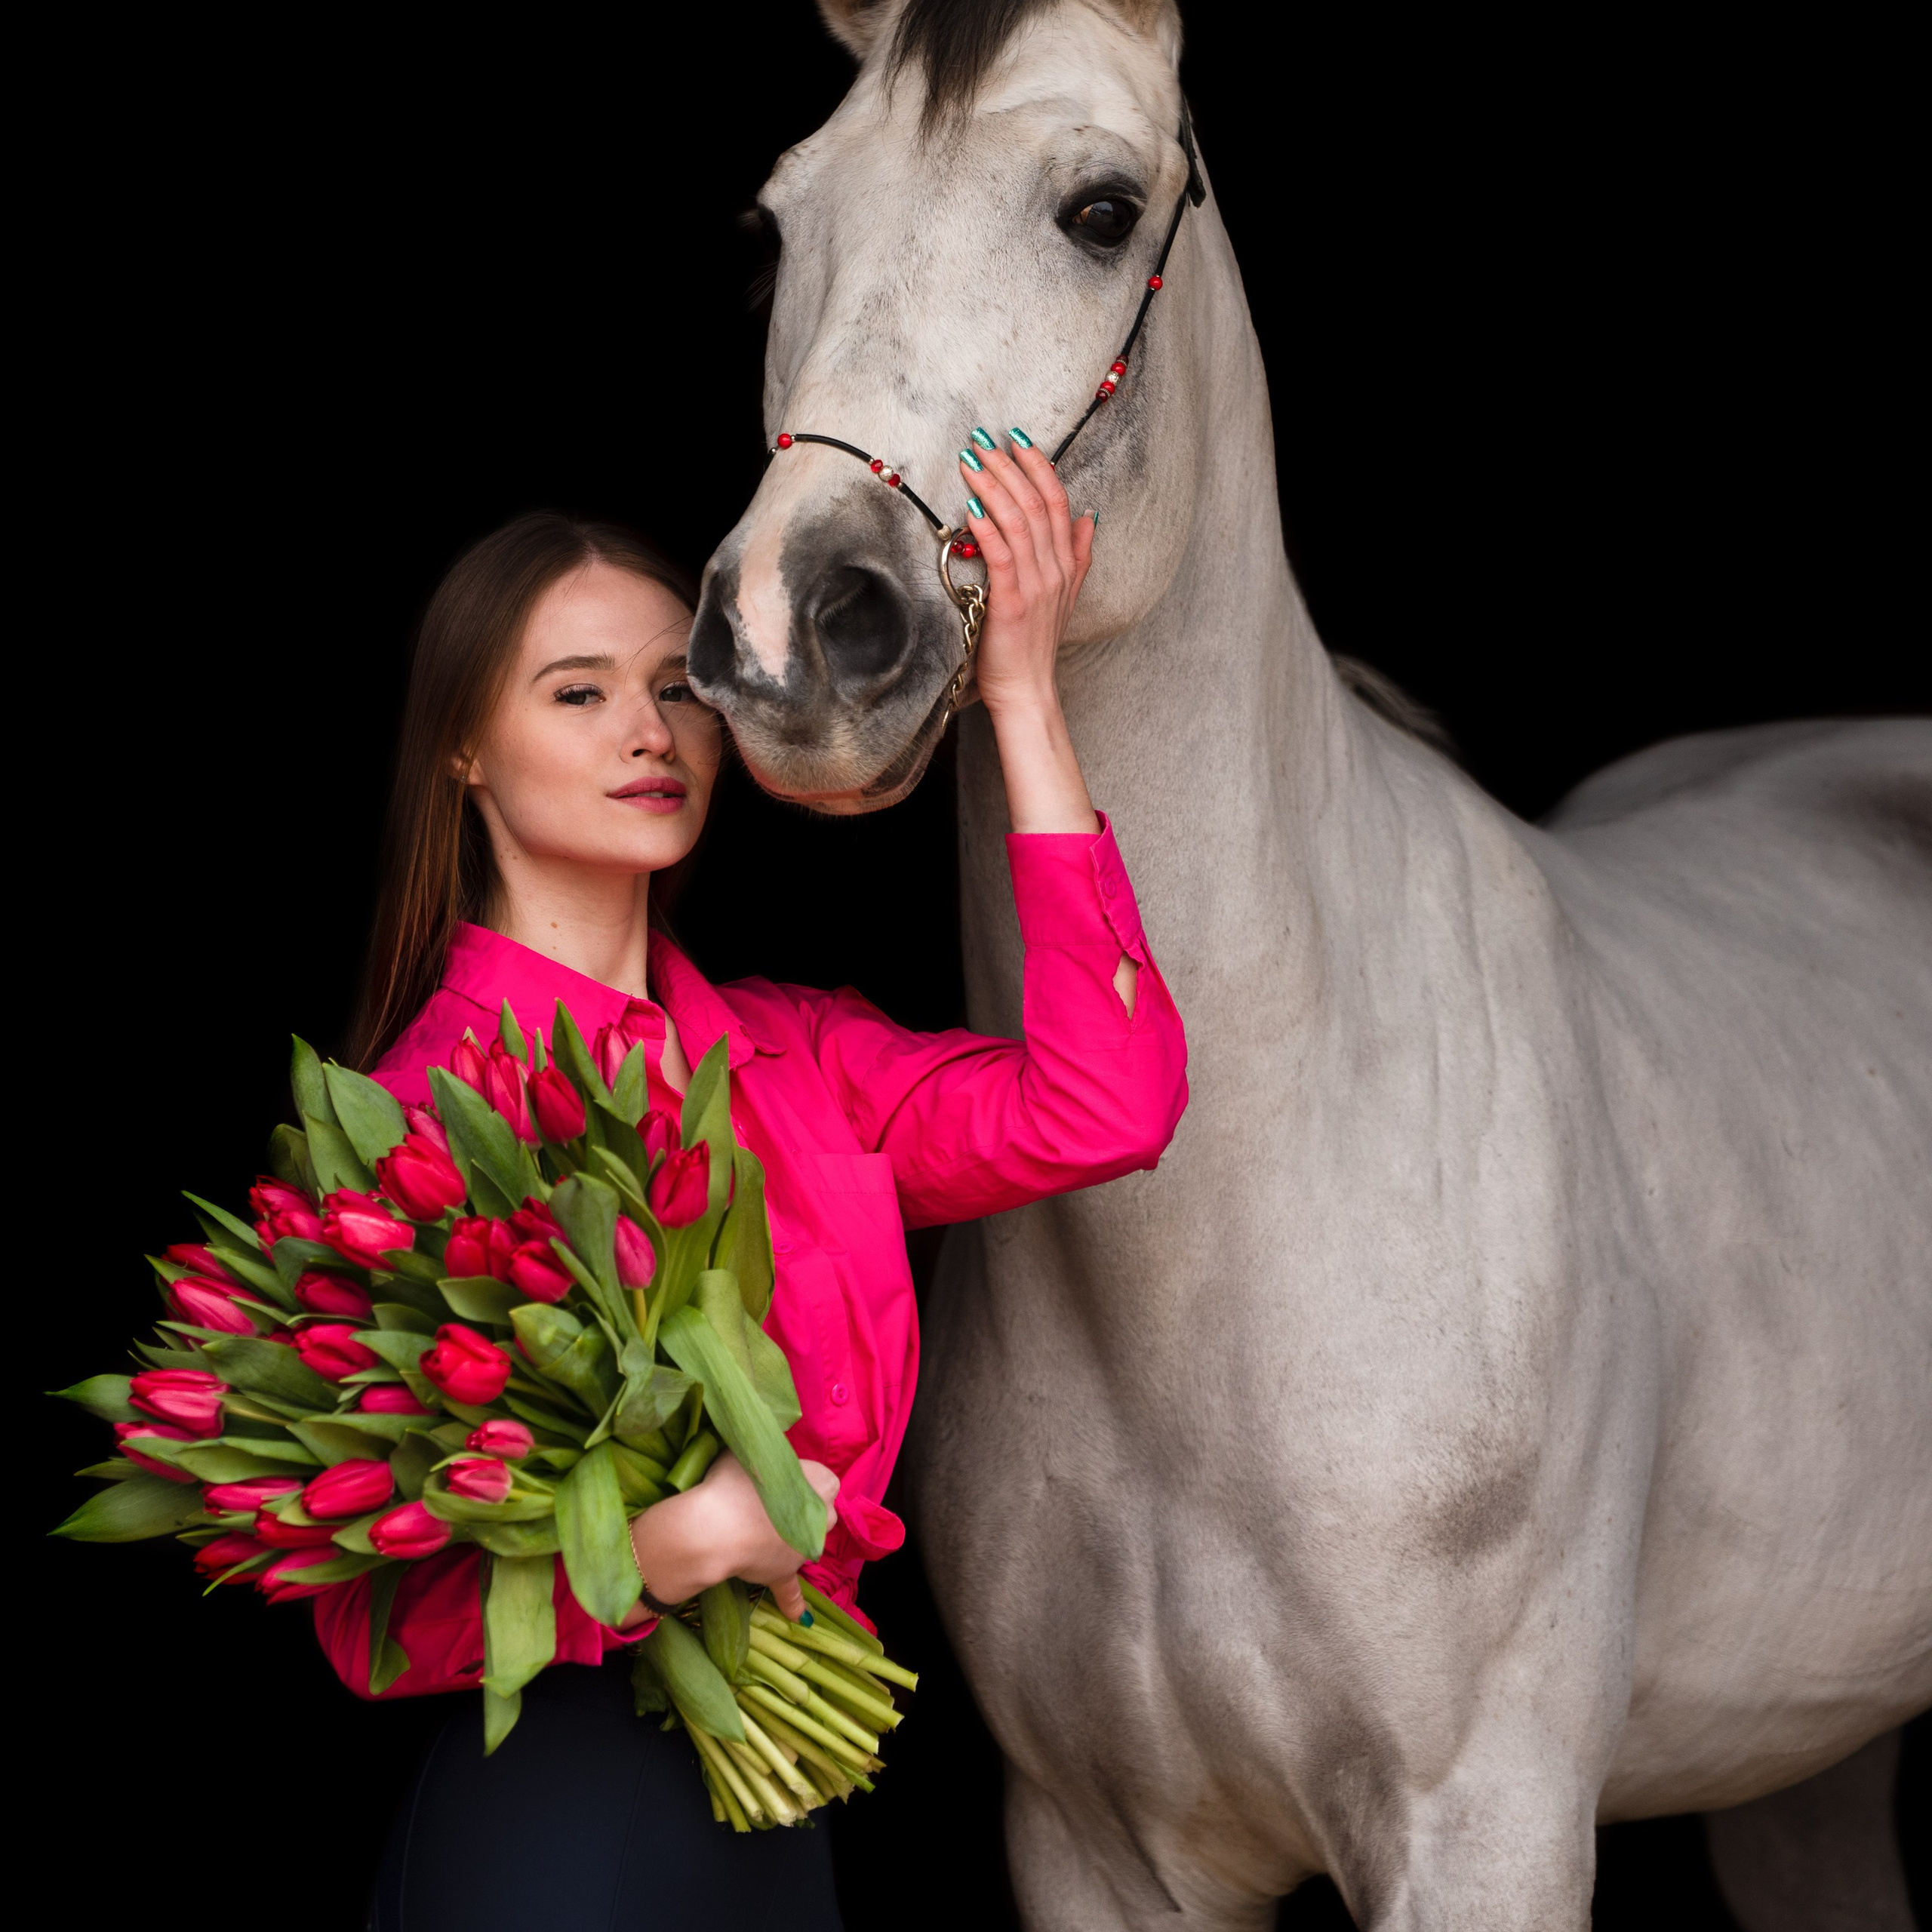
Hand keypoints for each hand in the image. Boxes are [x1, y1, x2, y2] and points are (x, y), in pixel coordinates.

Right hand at [624, 1450, 841, 1624]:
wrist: (715, 1526)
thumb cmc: (734, 1481)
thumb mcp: (752, 1453)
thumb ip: (768, 1457)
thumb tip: (766, 1458)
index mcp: (821, 1481)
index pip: (823, 1478)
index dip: (802, 1478)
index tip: (780, 1479)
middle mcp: (821, 1516)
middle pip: (820, 1510)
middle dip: (803, 1507)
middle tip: (769, 1503)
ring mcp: (804, 1548)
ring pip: (808, 1542)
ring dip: (794, 1538)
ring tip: (764, 1532)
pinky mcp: (784, 1573)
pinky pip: (791, 1591)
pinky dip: (794, 1603)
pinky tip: (801, 1618)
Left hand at [957, 429, 1101, 837]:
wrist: (1027, 690)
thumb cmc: (1033, 645)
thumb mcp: (1063, 595)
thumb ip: (1078, 555)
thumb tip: (1089, 517)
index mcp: (1067, 563)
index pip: (1057, 501)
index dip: (1038, 465)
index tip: (1016, 438)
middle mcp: (1055, 569)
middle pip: (1037, 503)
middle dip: (1009, 466)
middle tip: (982, 440)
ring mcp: (1036, 585)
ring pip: (1019, 522)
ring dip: (993, 487)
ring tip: (971, 462)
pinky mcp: (1013, 603)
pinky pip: (1003, 556)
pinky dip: (988, 528)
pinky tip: (972, 508)